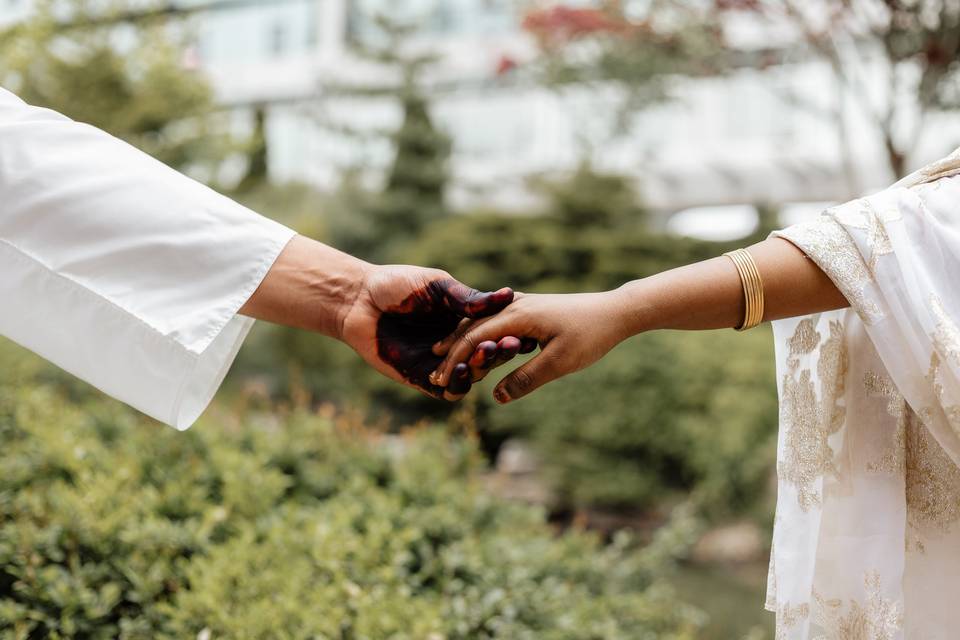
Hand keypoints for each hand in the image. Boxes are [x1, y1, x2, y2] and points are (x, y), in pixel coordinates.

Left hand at [340, 264, 518, 399]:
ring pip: (472, 375)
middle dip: (501, 351)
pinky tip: (464, 371)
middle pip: (488, 355)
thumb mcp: (438, 286)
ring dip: (482, 366)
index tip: (525, 328)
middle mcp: (457, 344)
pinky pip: (449, 389)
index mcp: (465, 321)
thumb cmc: (396, 285)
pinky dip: (460, 384)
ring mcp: (441, 363)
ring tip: (486, 353)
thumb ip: (468, 298)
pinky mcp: (422, 379)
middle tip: (511, 343)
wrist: (358, 300)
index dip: (510, 332)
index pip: (495, 332)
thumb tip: (507, 295)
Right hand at [432, 292, 630, 402]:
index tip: (440, 380)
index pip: (474, 337)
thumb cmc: (590, 337)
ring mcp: (522, 303)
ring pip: (482, 319)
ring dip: (463, 337)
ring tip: (447, 355)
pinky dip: (480, 331)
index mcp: (518, 315)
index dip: (454, 360)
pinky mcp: (530, 307)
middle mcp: (515, 305)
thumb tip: (495, 396)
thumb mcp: (560, 363)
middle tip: (433, 370)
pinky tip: (478, 341)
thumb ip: (527, 379)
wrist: (615, 312)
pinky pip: (496, 318)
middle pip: (472, 325)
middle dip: (451, 348)